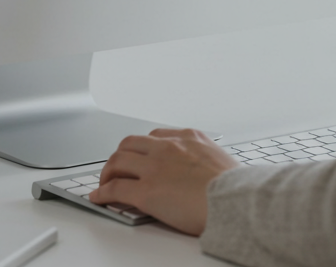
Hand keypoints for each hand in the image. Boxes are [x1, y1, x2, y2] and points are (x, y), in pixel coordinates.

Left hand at [90, 128, 237, 234]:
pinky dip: (102, 192)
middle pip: (130, 144)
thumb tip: (204, 172)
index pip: (155, 136)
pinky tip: (98, 197)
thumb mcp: (221, 160)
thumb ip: (204, 159)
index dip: (142, 148)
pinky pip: (116, 189)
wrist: (237, 200)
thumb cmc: (236, 187)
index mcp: (189, 137)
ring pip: (118, 161)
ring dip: (107, 172)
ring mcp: (155, 167)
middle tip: (116, 168)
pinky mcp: (147, 192)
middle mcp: (168, 147)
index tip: (139, 156)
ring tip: (104, 181)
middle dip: (120, 156)